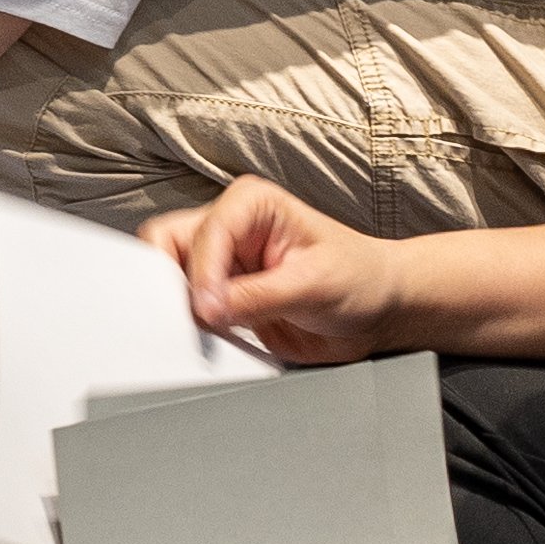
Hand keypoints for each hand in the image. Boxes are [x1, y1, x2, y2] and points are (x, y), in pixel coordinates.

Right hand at [154, 178, 417, 364]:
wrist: (377, 312)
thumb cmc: (359, 279)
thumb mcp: (313, 285)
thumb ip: (258, 297)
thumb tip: (208, 310)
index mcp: (251, 204)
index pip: (205, 233)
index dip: (202, 274)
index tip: (210, 311)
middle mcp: (229, 228)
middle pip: (167, 244)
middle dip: (172, 282)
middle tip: (189, 317)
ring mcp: (221, 264)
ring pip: (168, 277)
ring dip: (177, 305)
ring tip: (199, 331)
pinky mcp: (220, 297)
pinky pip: (186, 309)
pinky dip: (188, 326)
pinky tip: (208, 340)